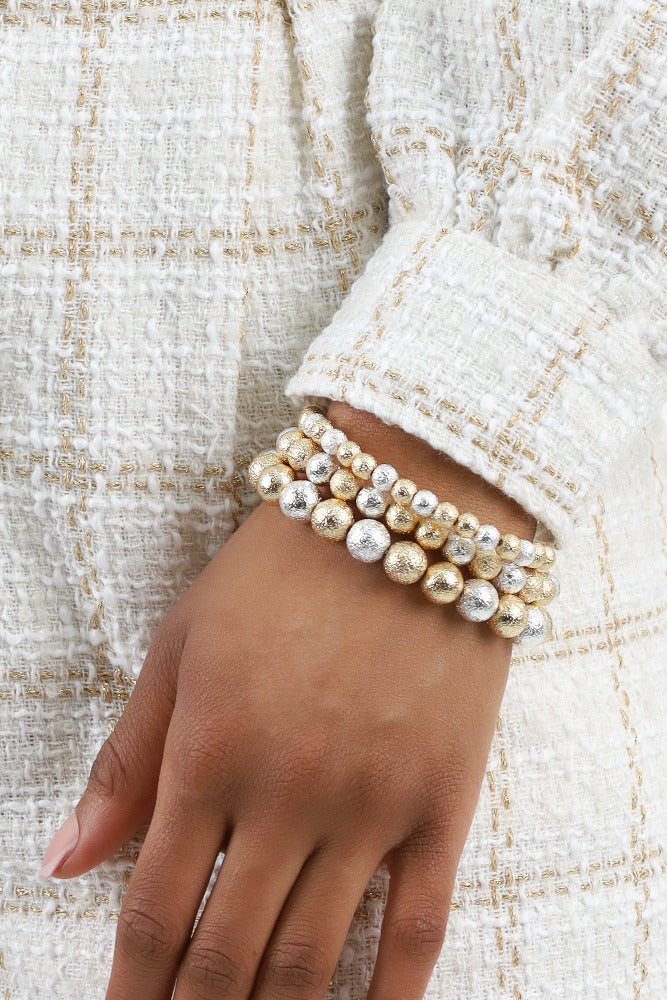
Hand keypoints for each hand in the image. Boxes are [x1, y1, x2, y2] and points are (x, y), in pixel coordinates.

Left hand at [40, 401, 536, 999]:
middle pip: (229, 953)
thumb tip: (63, 862)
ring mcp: (373, 803)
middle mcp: (289, 793)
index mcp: (210, 754)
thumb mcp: (182, 645)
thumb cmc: (280, 572)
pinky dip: (389, 996)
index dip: (132, 989)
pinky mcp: (444, 800)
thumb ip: (126, 759)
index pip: (157, 911)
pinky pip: (418, 925)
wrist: (407, 513)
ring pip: (313, 955)